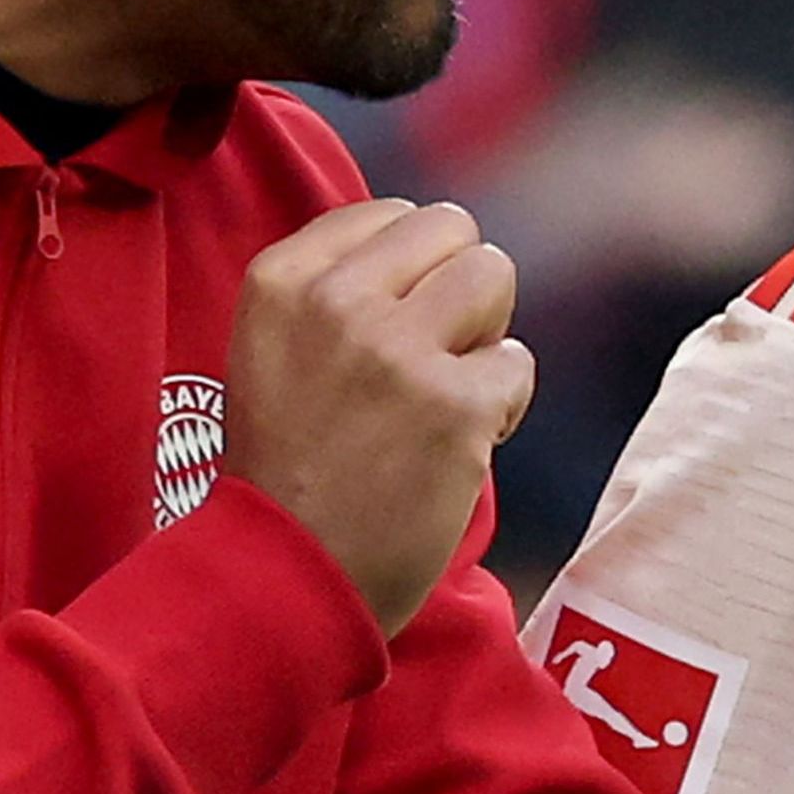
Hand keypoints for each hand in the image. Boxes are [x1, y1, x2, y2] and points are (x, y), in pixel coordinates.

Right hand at [227, 200, 538, 635]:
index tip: (391, 329)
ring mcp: (397, 351)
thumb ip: (336, 291)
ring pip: (494, 274)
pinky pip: (517, 366)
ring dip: (486, 338)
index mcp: (282, 281)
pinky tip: (460, 447)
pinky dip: (503, 408)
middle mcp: (337, 302)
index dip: (412, 271)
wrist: (288, 578)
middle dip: (459, 290)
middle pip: (452, 230)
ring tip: (448, 395)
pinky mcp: (454, 407)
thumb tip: (428, 250)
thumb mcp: (275, 353)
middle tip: (432, 359)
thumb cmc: (289, 474)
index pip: (389, 215)